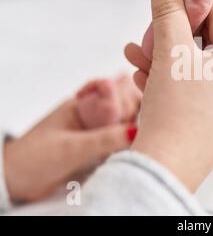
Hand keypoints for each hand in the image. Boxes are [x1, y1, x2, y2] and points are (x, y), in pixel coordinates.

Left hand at [4, 99, 132, 202]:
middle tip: (131, 125)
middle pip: (123, 103)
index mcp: (81, 105)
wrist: (16, 181)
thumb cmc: (35, 158)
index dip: (126, 99)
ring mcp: (94, 129)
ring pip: (123, 120)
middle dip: (132, 110)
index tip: (128, 113)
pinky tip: (129, 140)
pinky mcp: (96, 146)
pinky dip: (126, 137)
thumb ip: (104, 139)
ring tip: (132, 133)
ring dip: (131, 123)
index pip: (114, 91)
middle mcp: (90, 114)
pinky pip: (118, 137)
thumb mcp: (72, 148)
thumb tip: (136, 131)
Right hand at [126, 0, 212, 190]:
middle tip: (145, 23)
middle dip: (169, 33)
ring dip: (163, 56)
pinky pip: (195, 84)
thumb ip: (168, 11)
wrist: (166, 171)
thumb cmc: (175, 110)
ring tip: (134, 53)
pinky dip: (170, 77)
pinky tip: (143, 74)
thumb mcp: (171, 53)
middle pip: (205, 40)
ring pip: (195, 64)